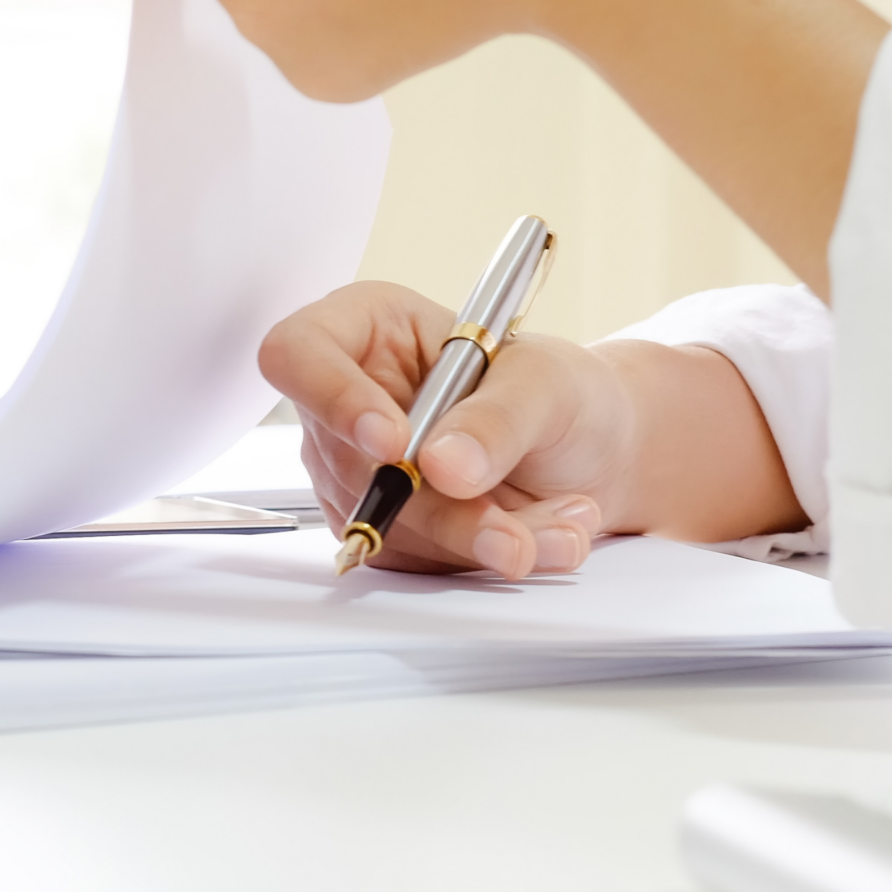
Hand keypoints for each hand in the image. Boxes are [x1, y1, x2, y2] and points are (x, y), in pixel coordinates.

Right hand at [260, 281, 809, 577]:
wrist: (593, 455)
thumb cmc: (561, 392)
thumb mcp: (545, 383)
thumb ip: (497, 418)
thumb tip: (440, 464)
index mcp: (367, 330)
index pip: (298, 354)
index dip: (331, 399)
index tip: (394, 443)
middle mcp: (350, 403)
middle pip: (347, 464)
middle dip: (440, 508)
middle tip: (511, 530)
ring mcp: (361, 473)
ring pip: (386, 526)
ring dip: (478, 538)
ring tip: (562, 522)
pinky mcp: (387, 531)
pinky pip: (417, 561)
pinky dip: (485, 559)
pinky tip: (542, 533)